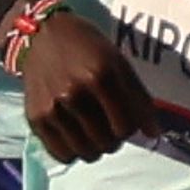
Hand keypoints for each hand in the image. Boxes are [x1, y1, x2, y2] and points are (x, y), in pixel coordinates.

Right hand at [20, 6, 151, 161]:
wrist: (40, 36)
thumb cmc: (86, 46)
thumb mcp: (118, 62)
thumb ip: (138, 97)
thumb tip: (153, 135)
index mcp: (100, 76)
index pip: (126, 126)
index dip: (131, 128)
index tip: (126, 120)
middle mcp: (73, 94)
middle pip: (107, 143)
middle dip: (114, 139)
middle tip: (108, 126)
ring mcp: (52, 108)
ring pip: (86, 153)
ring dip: (96, 148)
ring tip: (92, 134)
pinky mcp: (35, 118)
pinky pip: (61, 154)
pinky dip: (73, 152)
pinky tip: (74, 138)